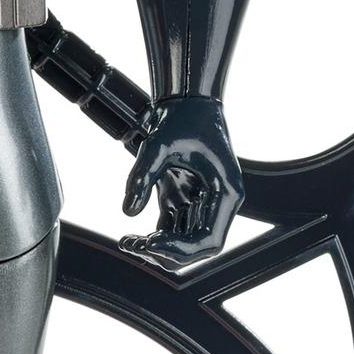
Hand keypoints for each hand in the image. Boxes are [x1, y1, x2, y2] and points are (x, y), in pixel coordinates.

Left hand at [121, 94, 244, 267]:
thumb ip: (142, 177)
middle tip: (135, 246)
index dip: (180, 250)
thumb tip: (128, 211)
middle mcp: (218, 204)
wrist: (185, 99)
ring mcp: (202, 203)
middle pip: (198, 247)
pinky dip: (153, 238)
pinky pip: (172, 230)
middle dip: (167, 253)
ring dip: (156, 249)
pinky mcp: (185, 199)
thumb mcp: (159, 144)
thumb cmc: (182, 117)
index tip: (150, 244)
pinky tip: (130, 238)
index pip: (209, 241)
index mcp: (226, 194)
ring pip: (184, 243)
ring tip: (127, 242)